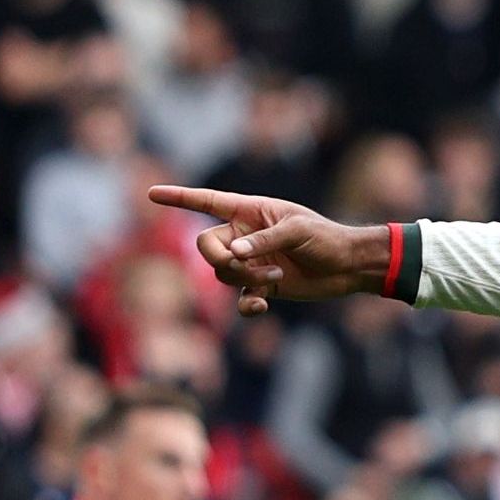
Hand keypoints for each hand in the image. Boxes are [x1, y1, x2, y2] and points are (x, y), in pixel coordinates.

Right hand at [148, 185, 400, 310]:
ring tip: (275, 278)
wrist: (348, 266)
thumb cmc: (326, 238)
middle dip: (219, 260)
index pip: (206, 201)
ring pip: (221, 273)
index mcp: (250, 210)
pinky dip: (248, 305)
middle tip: (246, 266)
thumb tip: (232, 253)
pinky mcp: (261, 286)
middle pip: (206, 246)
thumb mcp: (298, 231)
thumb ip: (264, 240)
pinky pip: (240, 298)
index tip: (151, 194)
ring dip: (244, 279)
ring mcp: (251, 261)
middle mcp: (244, 234)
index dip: (178, 198)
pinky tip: (262, 305)